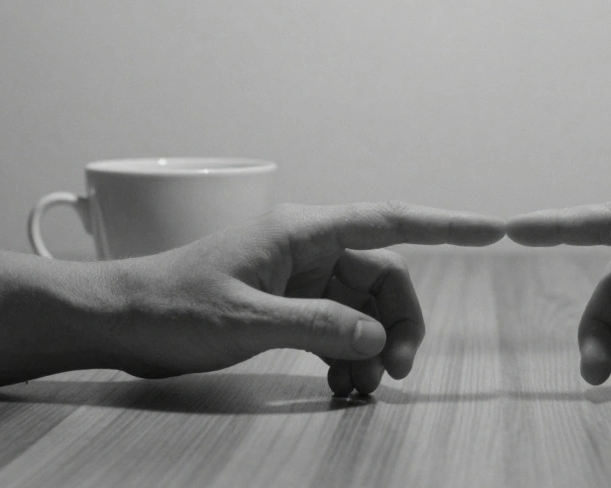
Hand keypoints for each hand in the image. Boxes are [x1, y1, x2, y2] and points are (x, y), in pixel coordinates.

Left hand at [107, 202, 503, 395]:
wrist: (117, 320)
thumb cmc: (170, 307)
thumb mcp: (244, 321)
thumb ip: (315, 325)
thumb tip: (374, 336)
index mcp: (301, 232)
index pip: (388, 219)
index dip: (446, 225)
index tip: (493, 230)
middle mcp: (307, 247)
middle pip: (383, 276)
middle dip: (399, 323)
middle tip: (393, 375)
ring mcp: (297, 275)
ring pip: (363, 305)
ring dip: (372, 346)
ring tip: (359, 391)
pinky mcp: (285, 302)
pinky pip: (337, 325)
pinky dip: (347, 354)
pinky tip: (338, 386)